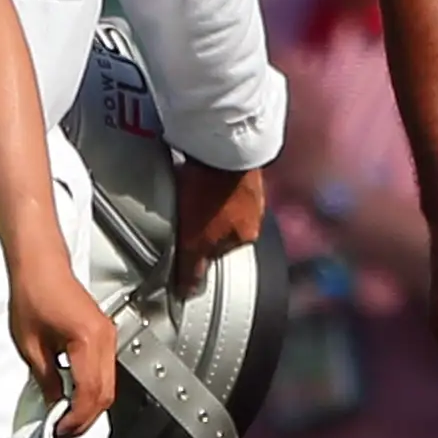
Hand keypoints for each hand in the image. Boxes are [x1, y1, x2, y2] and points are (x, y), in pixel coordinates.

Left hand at [5, 246, 119, 437]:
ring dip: (90, 406)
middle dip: (86, 418)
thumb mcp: (30, 345)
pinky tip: (75, 396)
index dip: (76, 418)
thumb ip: (46, 379)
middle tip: (64, 431)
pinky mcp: (105, 336)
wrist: (41, 267)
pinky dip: (93, 390)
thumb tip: (54, 405)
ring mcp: (108, 337)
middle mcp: (105, 339)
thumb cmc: (34, 294)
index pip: (89, 393)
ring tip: (67, 417)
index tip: (60, 430)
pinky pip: (106, 372)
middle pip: (106, 393)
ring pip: (109, 385)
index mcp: (87, 340)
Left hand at [171, 161, 266, 296]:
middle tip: (180, 214)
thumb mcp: (197, 241)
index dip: (200, 247)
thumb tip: (188, 292)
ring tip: (183, 190)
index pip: (220, 251)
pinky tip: (191, 171)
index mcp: (249, 234)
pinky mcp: (239, 159)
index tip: (184, 240)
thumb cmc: (214, 195)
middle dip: (203, 220)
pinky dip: (205, 177)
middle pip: (222, 223)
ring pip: (221, 198)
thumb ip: (193, 268)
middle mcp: (256, 210)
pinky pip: (219, 175)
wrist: (223, 145)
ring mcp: (250, 183)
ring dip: (204, 197)